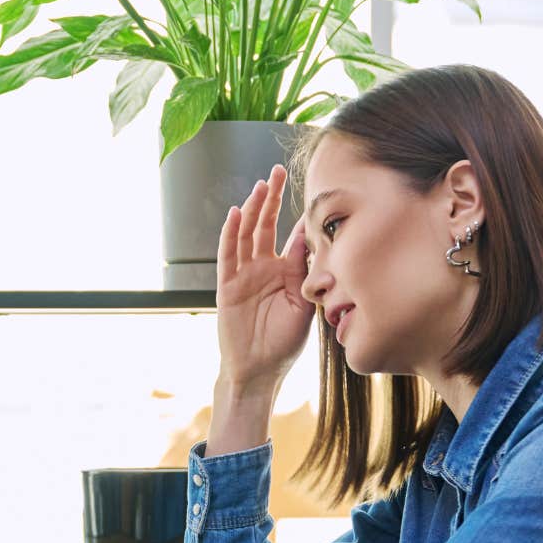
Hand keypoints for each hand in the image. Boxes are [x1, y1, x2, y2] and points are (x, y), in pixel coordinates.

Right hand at [216, 164, 313, 391]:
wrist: (260, 371)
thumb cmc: (284, 343)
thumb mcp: (304, 305)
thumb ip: (307, 274)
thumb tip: (315, 242)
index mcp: (286, 273)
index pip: (294, 237)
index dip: (302, 216)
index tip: (315, 192)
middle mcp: (264, 268)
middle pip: (266, 225)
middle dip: (272, 198)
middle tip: (278, 171)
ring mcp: (244, 274)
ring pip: (247, 234)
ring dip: (252, 209)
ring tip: (260, 185)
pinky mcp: (227, 285)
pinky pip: (228, 255)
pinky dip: (230, 234)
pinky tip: (235, 213)